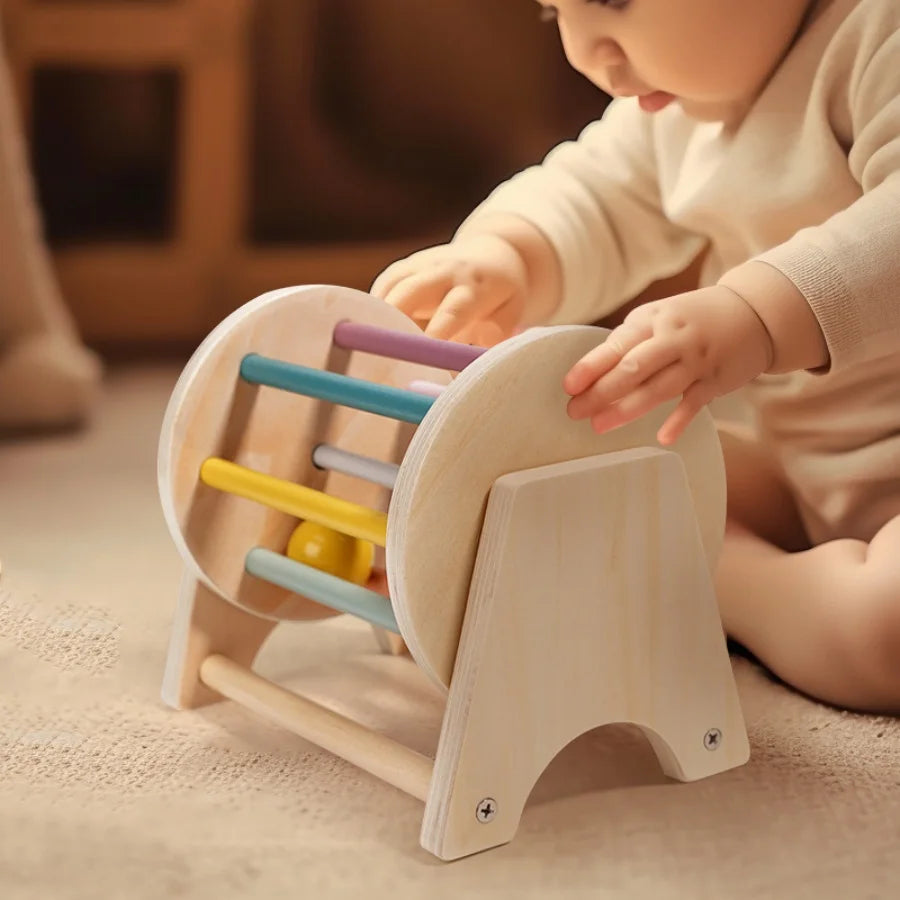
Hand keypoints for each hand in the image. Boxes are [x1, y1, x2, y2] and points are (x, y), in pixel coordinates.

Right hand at [370, 233, 527, 345]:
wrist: (491, 250)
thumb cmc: (501, 291)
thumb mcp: (510, 311)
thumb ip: (492, 338)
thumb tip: (461, 365)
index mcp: (474, 286)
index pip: (452, 312)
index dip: (435, 335)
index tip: (423, 359)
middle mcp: (443, 272)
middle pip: (407, 295)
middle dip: (392, 324)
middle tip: (382, 357)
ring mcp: (418, 266)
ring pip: (388, 291)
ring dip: (377, 321)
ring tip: (375, 352)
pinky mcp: (400, 268)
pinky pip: (380, 292)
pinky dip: (374, 314)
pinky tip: (377, 336)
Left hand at [563, 285, 773, 444]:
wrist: (752, 313)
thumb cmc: (691, 319)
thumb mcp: (659, 317)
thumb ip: (629, 341)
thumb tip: (592, 371)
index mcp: (652, 320)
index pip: (616, 345)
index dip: (590, 367)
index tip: (568, 386)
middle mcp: (673, 339)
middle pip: (633, 368)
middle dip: (601, 392)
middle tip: (575, 411)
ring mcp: (696, 360)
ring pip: (659, 388)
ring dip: (627, 409)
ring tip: (599, 426)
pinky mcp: (715, 380)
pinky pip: (694, 403)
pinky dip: (679, 420)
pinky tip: (662, 437)